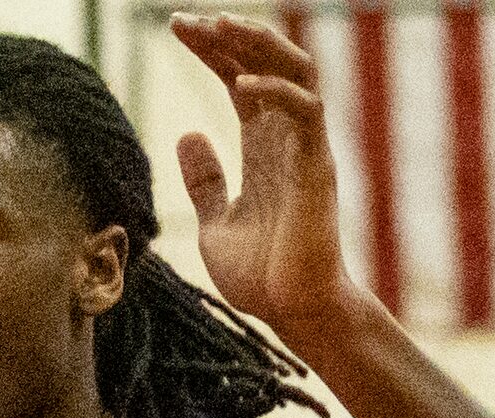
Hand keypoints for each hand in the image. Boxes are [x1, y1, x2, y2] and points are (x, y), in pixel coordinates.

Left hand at [170, 12, 362, 342]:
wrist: (292, 311)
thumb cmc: (261, 276)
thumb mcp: (216, 223)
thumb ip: (204, 180)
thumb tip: (186, 134)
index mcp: (262, 147)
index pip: (239, 79)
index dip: (212, 51)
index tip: (176, 28)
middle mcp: (286, 138)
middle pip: (264, 65)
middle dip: (228, 36)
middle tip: (188, 20)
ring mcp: (305, 148)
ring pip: (295, 71)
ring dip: (259, 45)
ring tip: (220, 28)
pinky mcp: (317, 165)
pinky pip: (306, 111)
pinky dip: (277, 92)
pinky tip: (243, 85)